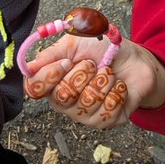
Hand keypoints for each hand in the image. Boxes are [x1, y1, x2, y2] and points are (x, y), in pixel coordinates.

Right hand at [23, 33, 164, 128]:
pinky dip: (117, 91)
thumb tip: (29, 66)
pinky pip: (107, 110)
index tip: (66, 62)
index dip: (49, 77)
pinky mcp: (105, 121)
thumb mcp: (75, 42)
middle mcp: (64, 101)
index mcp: (52, 81)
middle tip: (93, 64)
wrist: (136, 59)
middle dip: (82, 75)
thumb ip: (51, 53)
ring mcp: (84, 114)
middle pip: (62, 96)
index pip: (34, 88)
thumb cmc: (104, 50)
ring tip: (108, 73)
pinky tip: (118, 86)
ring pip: (87, 102)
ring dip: (103, 81)